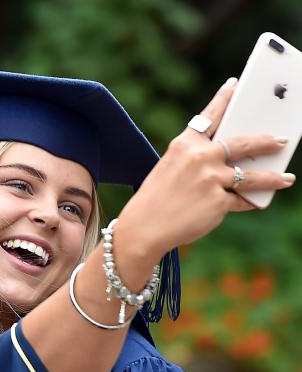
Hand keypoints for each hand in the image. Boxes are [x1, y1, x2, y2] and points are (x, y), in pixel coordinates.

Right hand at [117, 77, 293, 265]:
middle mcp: (200, 157)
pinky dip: (247, 203)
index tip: (235, 86)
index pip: (209, 117)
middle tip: (280, 140)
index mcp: (184, 145)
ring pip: (251, 175)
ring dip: (272, 177)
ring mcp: (211, 179)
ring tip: (285, 178)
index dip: (224, 99)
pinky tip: (256, 203)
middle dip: (265, 141)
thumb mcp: (170, 170)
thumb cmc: (154, 200)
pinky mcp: (219, 202)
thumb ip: (196, 161)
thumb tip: (230, 165)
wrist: (144, 227)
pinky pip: (241, 201)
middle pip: (242, 143)